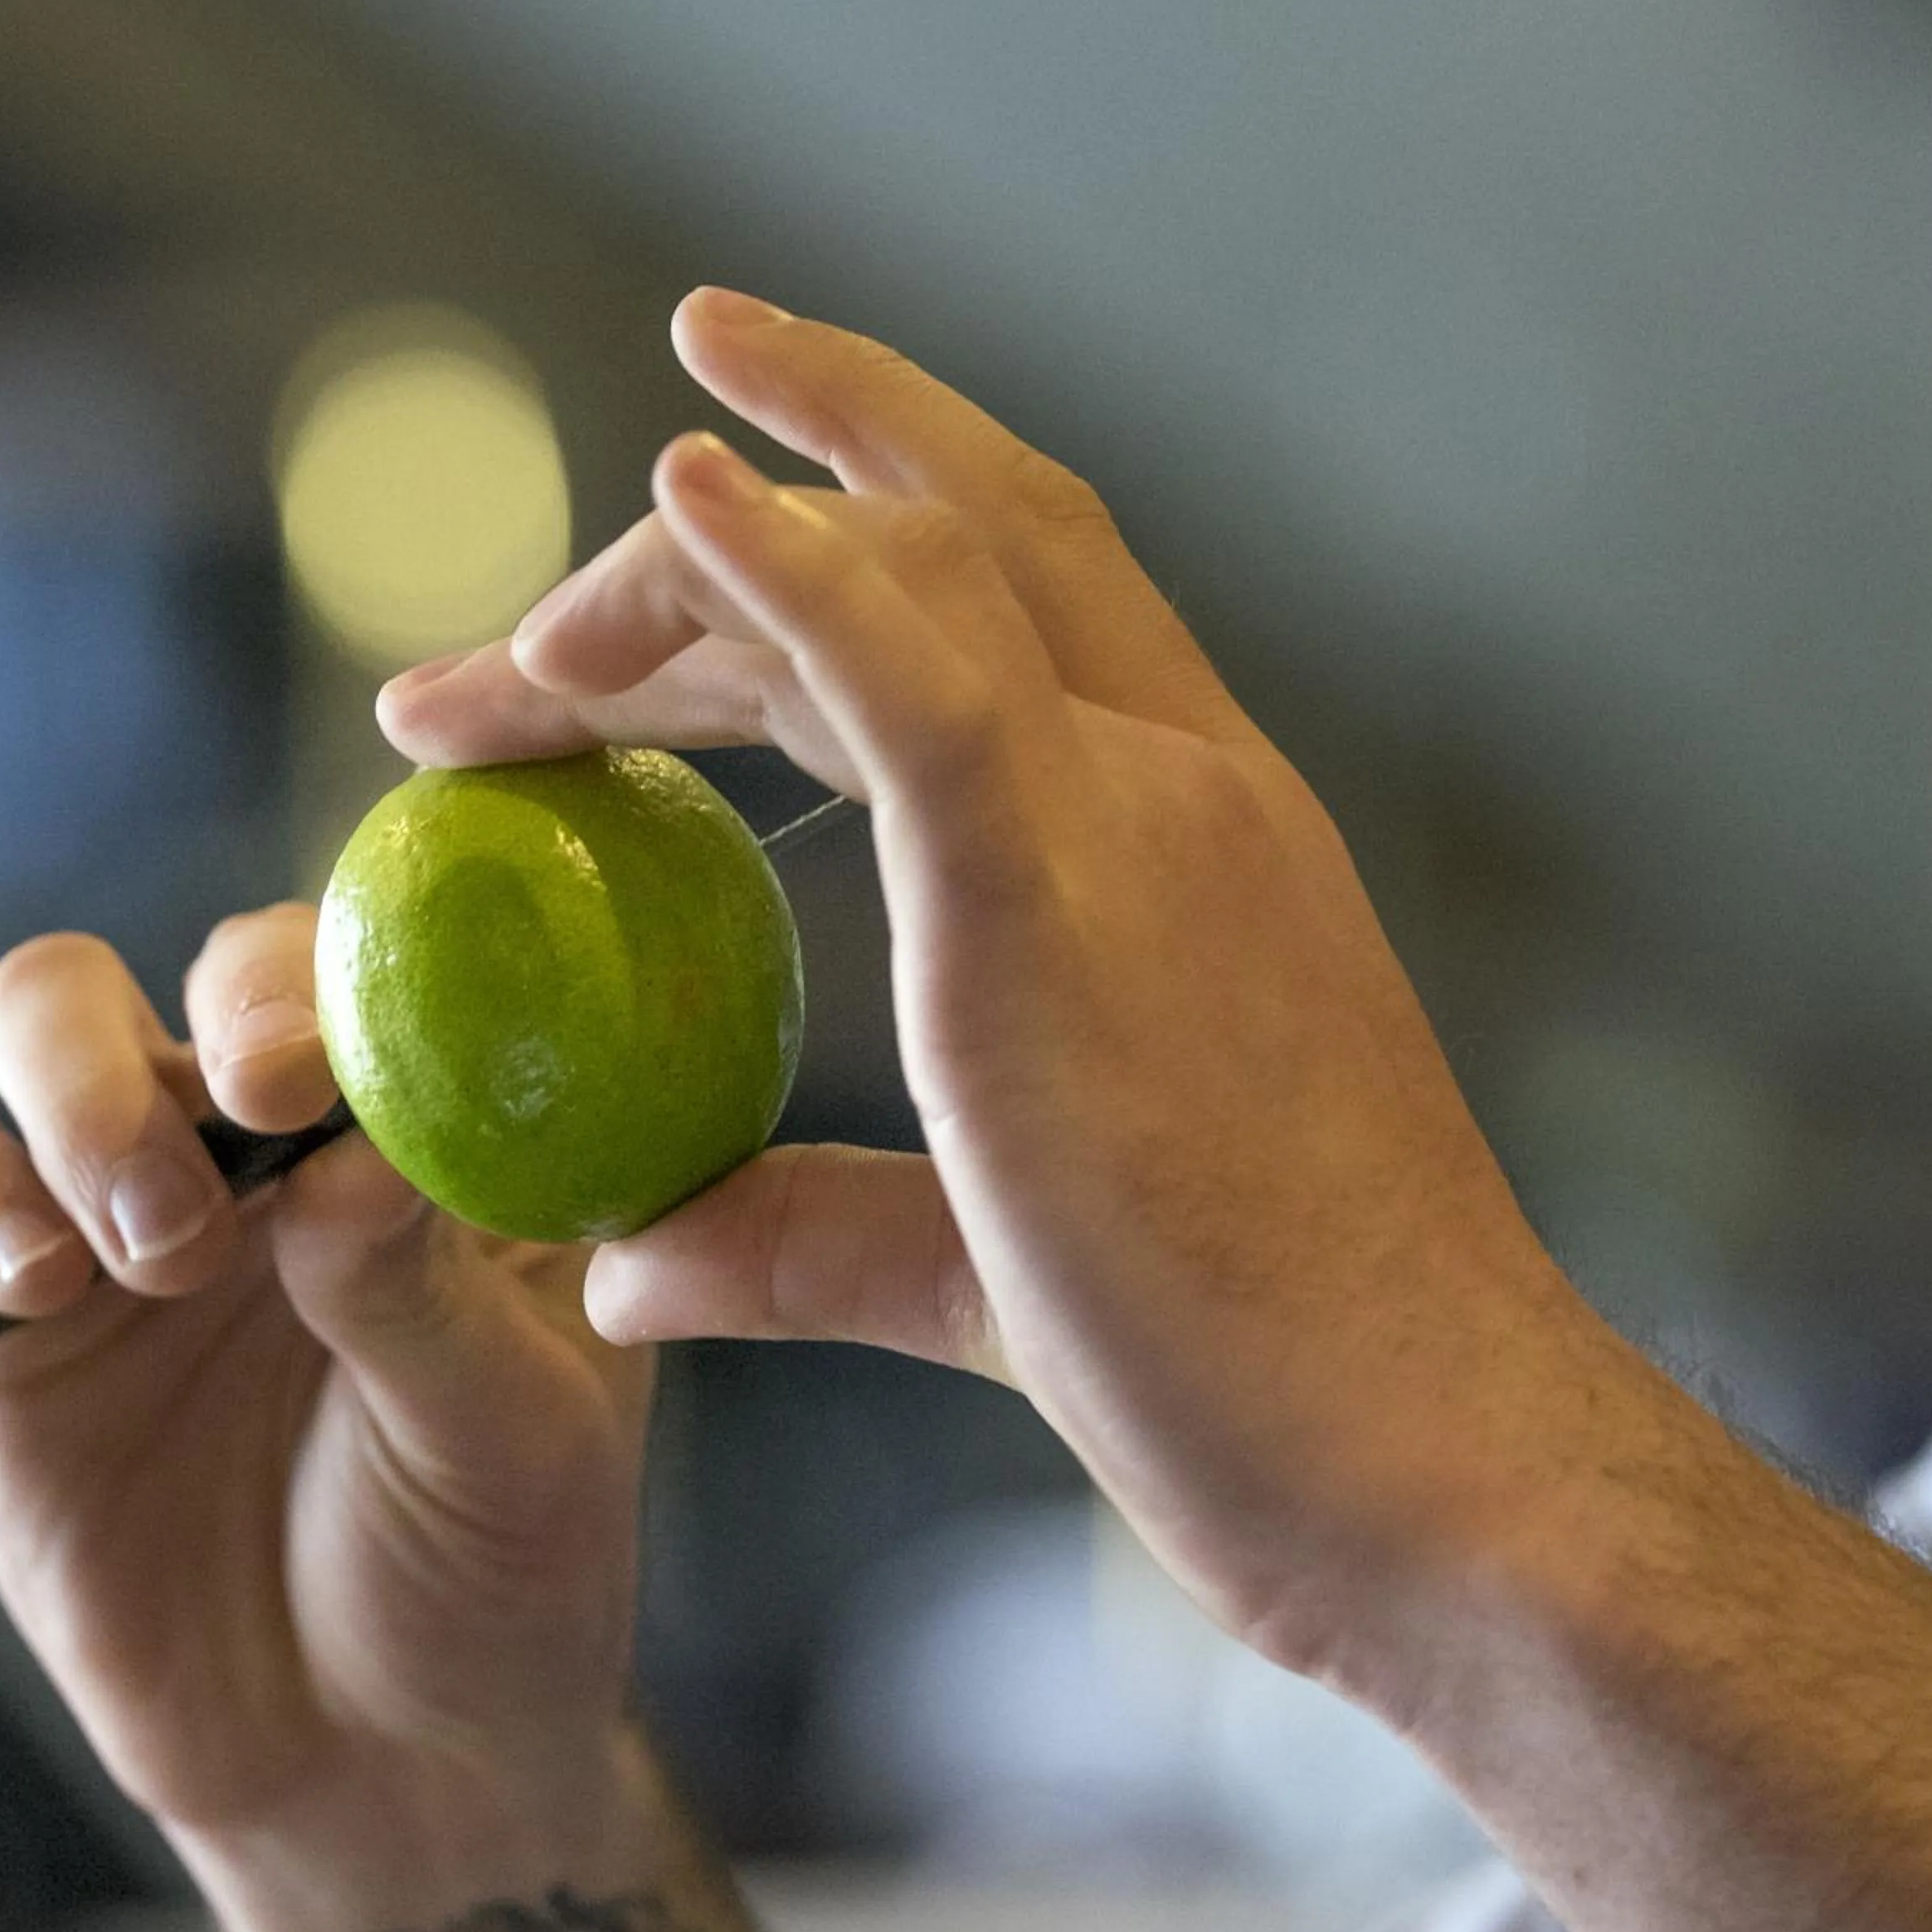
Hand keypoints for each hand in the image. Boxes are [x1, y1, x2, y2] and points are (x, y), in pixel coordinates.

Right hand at [0, 915, 653, 1838]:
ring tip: (154, 1251)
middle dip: (188, 1025)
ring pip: (41, 1034)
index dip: (324, 988)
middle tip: (240, 1120)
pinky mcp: (15, 1330)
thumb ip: (423, 1288)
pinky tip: (29, 1285)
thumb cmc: (502, 1565)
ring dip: (71, 1100)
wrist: (392, 1762)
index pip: (363, 978)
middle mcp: (282, 1148)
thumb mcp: (516, 1429)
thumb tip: (346, 1158)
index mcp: (430, 1140)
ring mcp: (141, 1220)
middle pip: (185, 976)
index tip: (315, 1074)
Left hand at [383, 290, 1596, 1671]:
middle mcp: (1181, 785)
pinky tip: (679, 492)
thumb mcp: (998, 1270)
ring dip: (684, 570)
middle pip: (933, 551)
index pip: (1021, 594)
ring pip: (909, 569)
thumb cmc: (1266, 1385)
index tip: (696, 456)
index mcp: (1196, 836)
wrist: (1442, 1476)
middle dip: (708, 554)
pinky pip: (920, 677)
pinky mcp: (1068, 905)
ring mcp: (1143, 824)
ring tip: (488, 676)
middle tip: (504, 655)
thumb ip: (815, 1231)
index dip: (861, 493)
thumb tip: (622, 1260)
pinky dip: (792, 568)